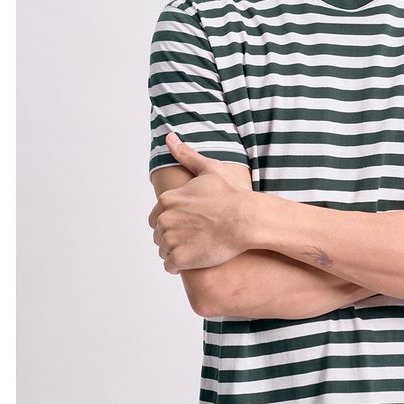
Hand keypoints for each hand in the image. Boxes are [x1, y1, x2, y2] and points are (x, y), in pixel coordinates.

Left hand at [148, 133, 253, 272]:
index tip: (189, 223)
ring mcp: (172, 240)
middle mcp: (165, 219)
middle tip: (195, 236)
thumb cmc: (232, 194)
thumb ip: (185, 154)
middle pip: (159, 235)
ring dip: (176, 252)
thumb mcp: (209, 169)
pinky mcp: (181, 258)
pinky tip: (195, 259)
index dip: (172, 221)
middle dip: (173, 237)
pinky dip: (179, 266)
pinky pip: (170, 267)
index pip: (156, 217)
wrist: (248, 219)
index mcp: (167, 200)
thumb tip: (169, 137)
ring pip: (164, 251)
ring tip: (197, 247)